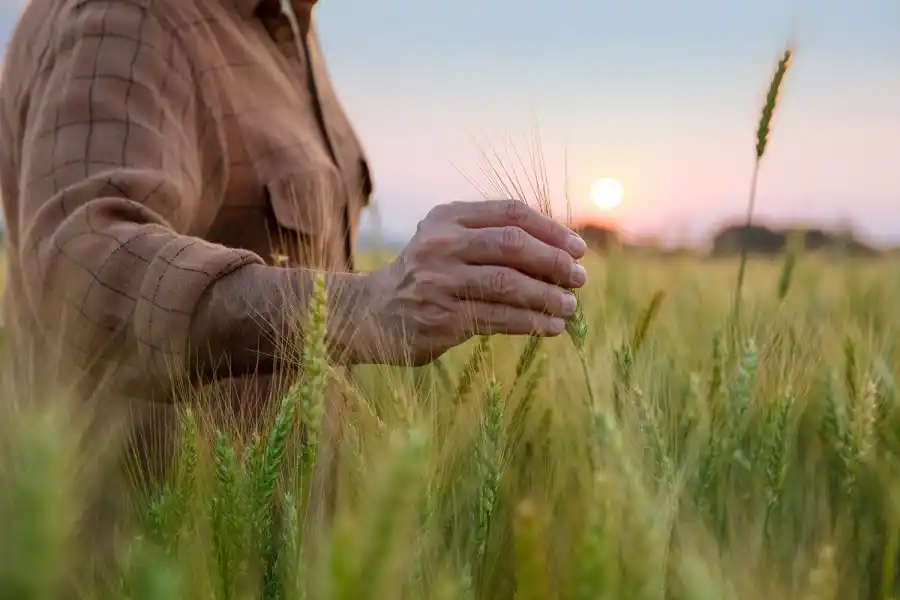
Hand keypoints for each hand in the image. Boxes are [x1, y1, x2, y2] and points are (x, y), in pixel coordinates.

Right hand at [352, 199, 587, 365]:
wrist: (372, 313)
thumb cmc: (425, 276)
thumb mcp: (448, 242)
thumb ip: (491, 238)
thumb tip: (560, 252)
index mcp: (448, 218)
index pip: (510, 213)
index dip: (550, 229)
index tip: (578, 248)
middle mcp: (442, 244)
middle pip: (512, 245)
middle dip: (554, 261)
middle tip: (579, 278)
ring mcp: (440, 281)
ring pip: (509, 283)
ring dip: (548, 296)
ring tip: (570, 306)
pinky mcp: (442, 317)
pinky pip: (499, 318)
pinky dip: (531, 322)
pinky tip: (552, 327)